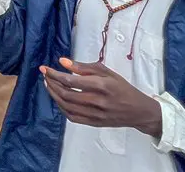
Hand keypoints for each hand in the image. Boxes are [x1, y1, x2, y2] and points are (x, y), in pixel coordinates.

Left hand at [40, 58, 162, 137]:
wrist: (138, 111)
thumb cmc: (122, 88)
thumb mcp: (107, 72)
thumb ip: (84, 67)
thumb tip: (62, 62)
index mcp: (102, 86)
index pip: (72, 81)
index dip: (55, 74)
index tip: (45, 68)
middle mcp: (98, 101)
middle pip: (66, 94)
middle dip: (52, 84)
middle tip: (45, 75)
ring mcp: (95, 115)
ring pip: (67, 106)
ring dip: (54, 95)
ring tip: (48, 84)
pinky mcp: (94, 123)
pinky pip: (72, 117)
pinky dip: (61, 107)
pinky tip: (58, 98)